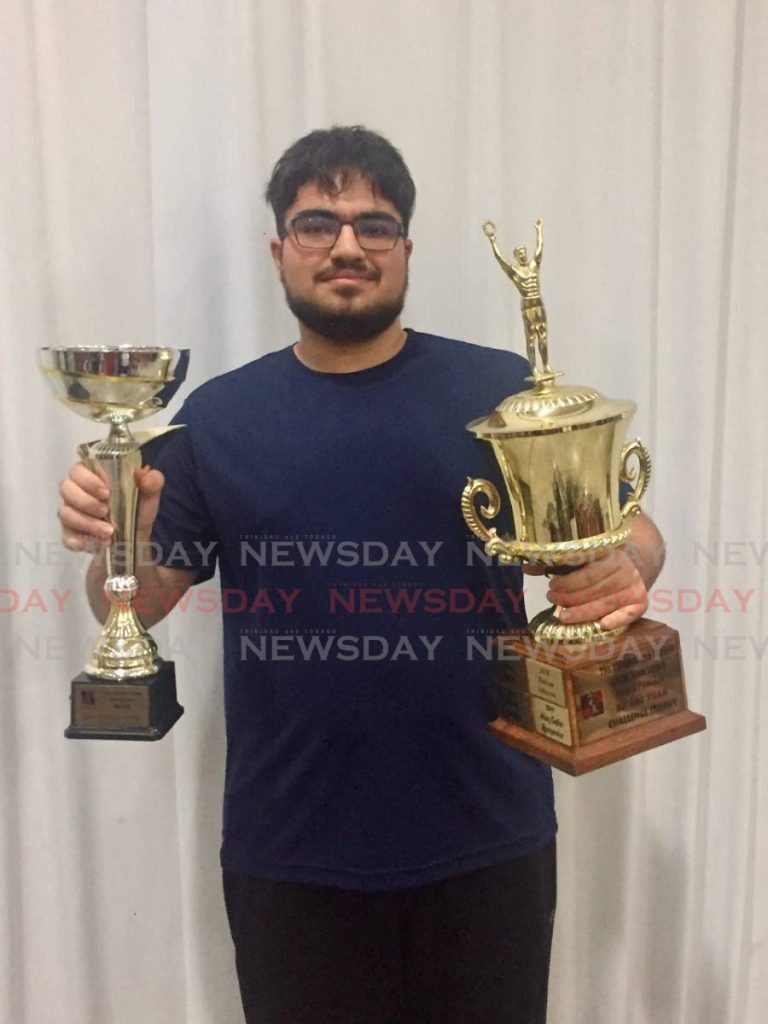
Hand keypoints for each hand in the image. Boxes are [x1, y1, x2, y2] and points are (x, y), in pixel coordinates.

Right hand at [58, 463, 163, 552]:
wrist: (134, 539)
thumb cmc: (136, 510)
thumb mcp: (148, 496)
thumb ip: (151, 482)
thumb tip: (145, 473)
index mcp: (92, 477)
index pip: (77, 469)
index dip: (87, 479)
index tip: (106, 491)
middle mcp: (76, 493)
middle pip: (66, 489)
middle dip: (86, 501)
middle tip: (105, 511)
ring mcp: (70, 514)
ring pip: (65, 513)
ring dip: (87, 523)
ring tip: (109, 532)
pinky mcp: (69, 534)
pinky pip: (66, 537)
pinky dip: (79, 541)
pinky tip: (97, 544)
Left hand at [524, 547, 647, 630]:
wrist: (634, 562)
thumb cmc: (598, 563)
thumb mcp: (580, 558)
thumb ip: (555, 563)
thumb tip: (526, 567)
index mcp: (609, 554)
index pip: (586, 571)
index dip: (567, 582)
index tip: (550, 586)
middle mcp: (624, 569)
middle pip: (593, 589)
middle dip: (569, 597)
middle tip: (551, 599)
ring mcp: (634, 586)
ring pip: (604, 604)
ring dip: (581, 612)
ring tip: (562, 615)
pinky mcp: (641, 601)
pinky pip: (628, 614)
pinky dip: (616, 620)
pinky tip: (601, 625)